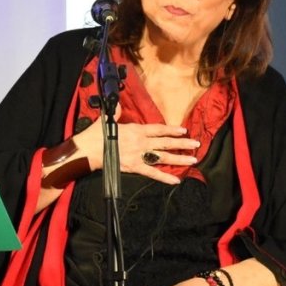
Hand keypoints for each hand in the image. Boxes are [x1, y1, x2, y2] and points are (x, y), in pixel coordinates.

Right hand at [73, 113, 200, 185]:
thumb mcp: (108, 120)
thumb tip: (117, 104)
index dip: (172, 129)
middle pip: (166, 143)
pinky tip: (175, 180)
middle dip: (182, 144)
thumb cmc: (97, 135)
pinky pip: (152, 173)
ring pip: (163, 157)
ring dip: (179, 159)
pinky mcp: (135, 167)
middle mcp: (141, 142)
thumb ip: (116, 113)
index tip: (184, 130)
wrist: (89, 149)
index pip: (158, 129)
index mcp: (136, 130)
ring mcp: (139, 155)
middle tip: (196, 145)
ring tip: (192, 160)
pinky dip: (164, 178)